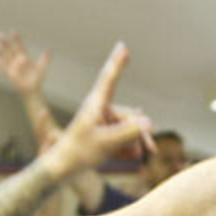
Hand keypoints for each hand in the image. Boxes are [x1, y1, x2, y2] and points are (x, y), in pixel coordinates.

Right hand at [0, 31, 49, 95]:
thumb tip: (48, 50)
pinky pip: (3, 69)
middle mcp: (16, 60)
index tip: (12, 31)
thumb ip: (44, 59)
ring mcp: (12, 67)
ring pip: (5, 57)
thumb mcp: (42, 68)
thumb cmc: (37, 79)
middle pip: (9, 49)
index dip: (16, 39)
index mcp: (24, 56)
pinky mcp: (10, 74)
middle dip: (5, 42)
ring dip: (0, 51)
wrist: (34, 90)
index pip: (19, 45)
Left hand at [53, 43, 153, 170]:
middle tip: (152, 149)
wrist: (62, 169)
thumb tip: (148, 122)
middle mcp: (100, 109)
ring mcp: (103, 122)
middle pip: (129, 114)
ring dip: (135, 141)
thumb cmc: (79, 152)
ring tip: (140, 155)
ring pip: (128, 127)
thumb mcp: (106, 143)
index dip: (117, 63)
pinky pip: (123, 136)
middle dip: (140, 131)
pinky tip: (134, 156)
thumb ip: (128, 132)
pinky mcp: (104, 133)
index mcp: (95, 104)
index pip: (109, 79)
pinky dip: (129, 146)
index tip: (123, 47)